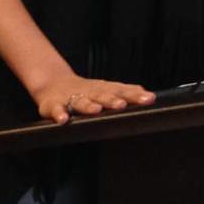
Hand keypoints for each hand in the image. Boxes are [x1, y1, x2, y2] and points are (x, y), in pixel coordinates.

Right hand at [31, 75, 155, 123]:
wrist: (53, 83)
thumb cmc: (86, 90)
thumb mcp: (106, 89)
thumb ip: (126, 92)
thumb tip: (148, 94)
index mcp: (103, 89)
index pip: (122, 91)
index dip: (135, 96)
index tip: (149, 99)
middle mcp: (89, 92)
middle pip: (102, 95)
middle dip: (112, 100)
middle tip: (123, 104)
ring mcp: (71, 98)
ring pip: (81, 101)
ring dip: (88, 105)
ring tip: (96, 110)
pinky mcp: (53, 104)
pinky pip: (56, 109)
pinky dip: (59, 113)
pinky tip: (63, 119)